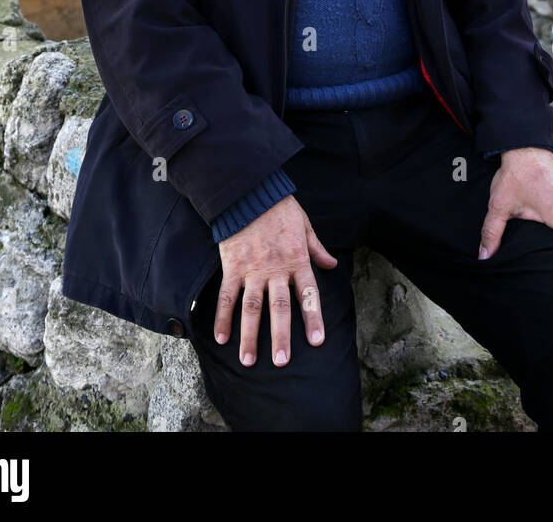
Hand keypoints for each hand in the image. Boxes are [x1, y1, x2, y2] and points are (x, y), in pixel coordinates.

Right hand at [214, 195, 337, 366]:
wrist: (249, 191)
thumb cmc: (279, 207)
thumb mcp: (304, 224)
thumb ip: (316, 248)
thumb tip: (332, 265)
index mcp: (297, 259)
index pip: (308, 294)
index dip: (313, 318)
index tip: (317, 341)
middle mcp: (276, 269)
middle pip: (279, 307)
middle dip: (281, 336)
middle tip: (282, 362)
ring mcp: (252, 269)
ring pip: (251, 308)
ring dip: (250, 336)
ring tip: (248, 361)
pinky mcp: (232, 266)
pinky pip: (226, 295)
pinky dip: (222, 317)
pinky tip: (220, 337)